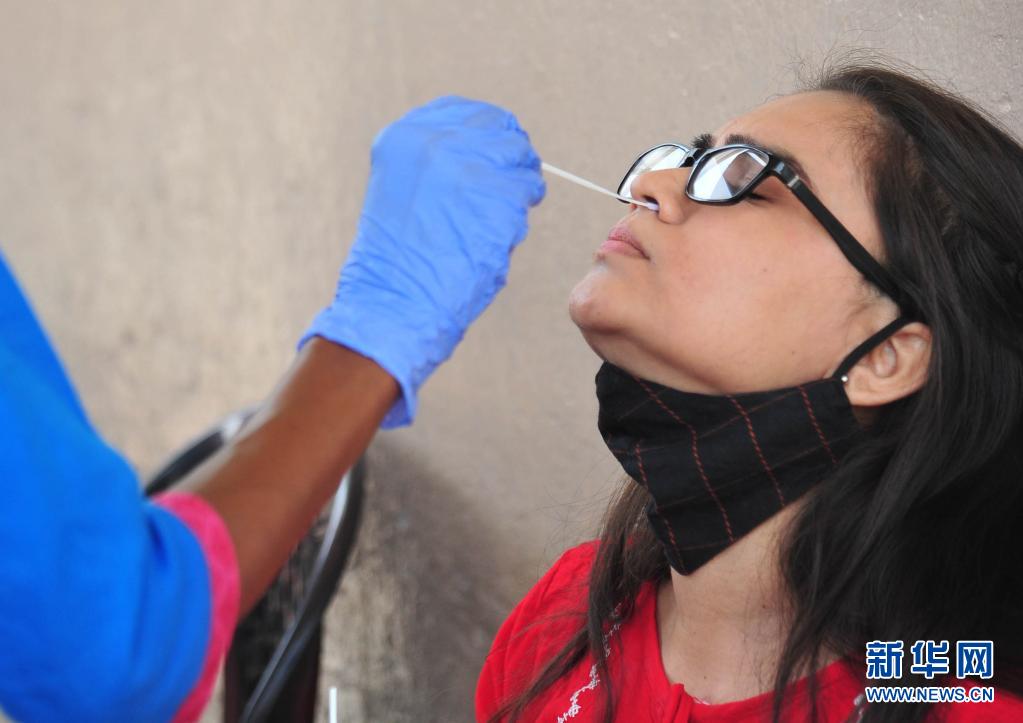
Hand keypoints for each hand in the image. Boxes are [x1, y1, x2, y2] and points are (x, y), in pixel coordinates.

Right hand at [300, 96, 544, 426]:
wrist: (395, 303)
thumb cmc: (399, 261)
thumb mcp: (404, 190)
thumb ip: (439, 164)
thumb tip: (490, 150)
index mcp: (405, 136)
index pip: (467, 112)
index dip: (491, 132)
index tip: (498, 150)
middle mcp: (436, 141)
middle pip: (500, 130)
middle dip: (510, 157)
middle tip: (513, 184)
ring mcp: (469, 165)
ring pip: (518, 159)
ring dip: (519, 186)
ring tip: (499, 216)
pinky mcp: (498, 195)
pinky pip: (527, 192)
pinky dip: (521, 214)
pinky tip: (500, 234)